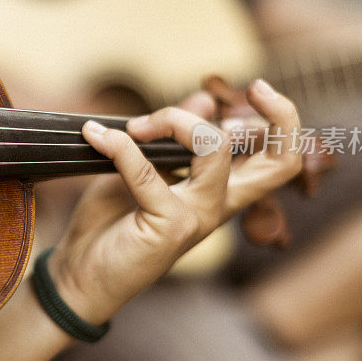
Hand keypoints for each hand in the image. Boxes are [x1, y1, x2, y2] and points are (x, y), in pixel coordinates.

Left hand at [48, 79, 301, 325]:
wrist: (79, 273)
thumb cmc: (111, 223)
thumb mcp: (145, 169)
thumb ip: (175, 139)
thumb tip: (204, 100)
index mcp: (220, 191)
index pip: (277, 157)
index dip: (282, 119)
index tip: (257, 87)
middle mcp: (218, 205)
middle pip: (280, 163)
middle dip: (282, 117)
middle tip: (258, 87)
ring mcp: (197, 218)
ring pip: (213, 149)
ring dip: (170, 121)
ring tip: (132, 127)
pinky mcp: (167, 228)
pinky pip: (146, 171)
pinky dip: (119, 146)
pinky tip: (96, 137)